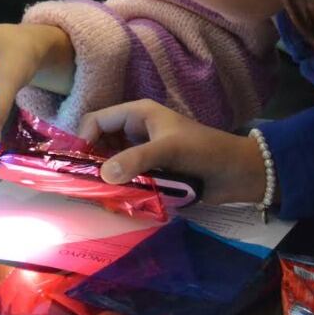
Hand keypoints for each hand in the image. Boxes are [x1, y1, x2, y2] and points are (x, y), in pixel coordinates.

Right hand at [80, 100, 264, 204]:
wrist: (237, 172)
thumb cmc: (204, 150)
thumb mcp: (169, 150)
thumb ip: (136, 160)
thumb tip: (103, 174)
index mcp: (138, 114)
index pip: (97, 120)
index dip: (83, 139)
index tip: (76, 166)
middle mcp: (136, 130)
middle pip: (101, 143)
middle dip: (92, 161)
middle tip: (82, 185)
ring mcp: (143, 152)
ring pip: (112, 162)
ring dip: (106, 177)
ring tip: (97, 196)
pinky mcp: (151, 172)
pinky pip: (126, 177)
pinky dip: (119, 187)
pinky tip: (115, 200)